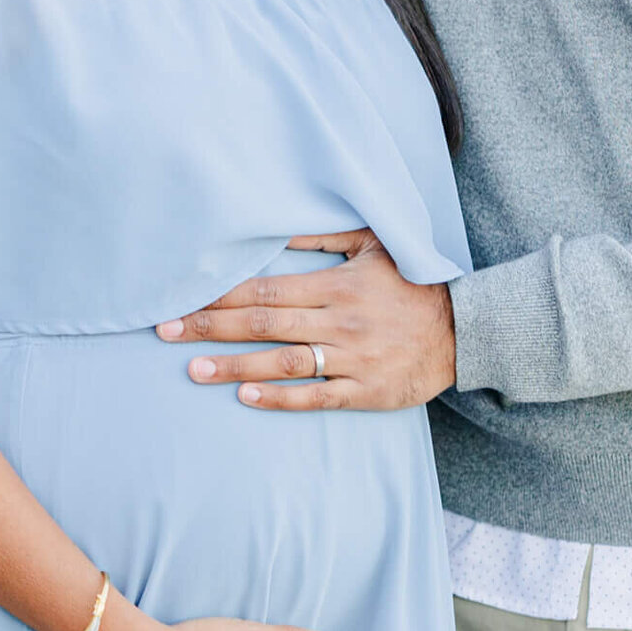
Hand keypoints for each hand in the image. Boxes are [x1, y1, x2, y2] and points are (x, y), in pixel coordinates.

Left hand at [157, 231, 456, 411]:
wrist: (465, 331)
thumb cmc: (414, 285)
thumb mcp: (374, 245)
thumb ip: (323, 238)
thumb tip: (275, 232)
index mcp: (337, 286)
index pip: (265, 291)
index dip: (220, 296)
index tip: (181, 300)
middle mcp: (340, 323)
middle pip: (263, 325)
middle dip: (210, 327)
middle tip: (166, 331)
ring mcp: (352, 360)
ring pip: (283, 363)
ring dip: (234, 366)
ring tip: (194, 370)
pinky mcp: (365, 392)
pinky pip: (316, 398)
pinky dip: (279, 398)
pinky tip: (245, 396)